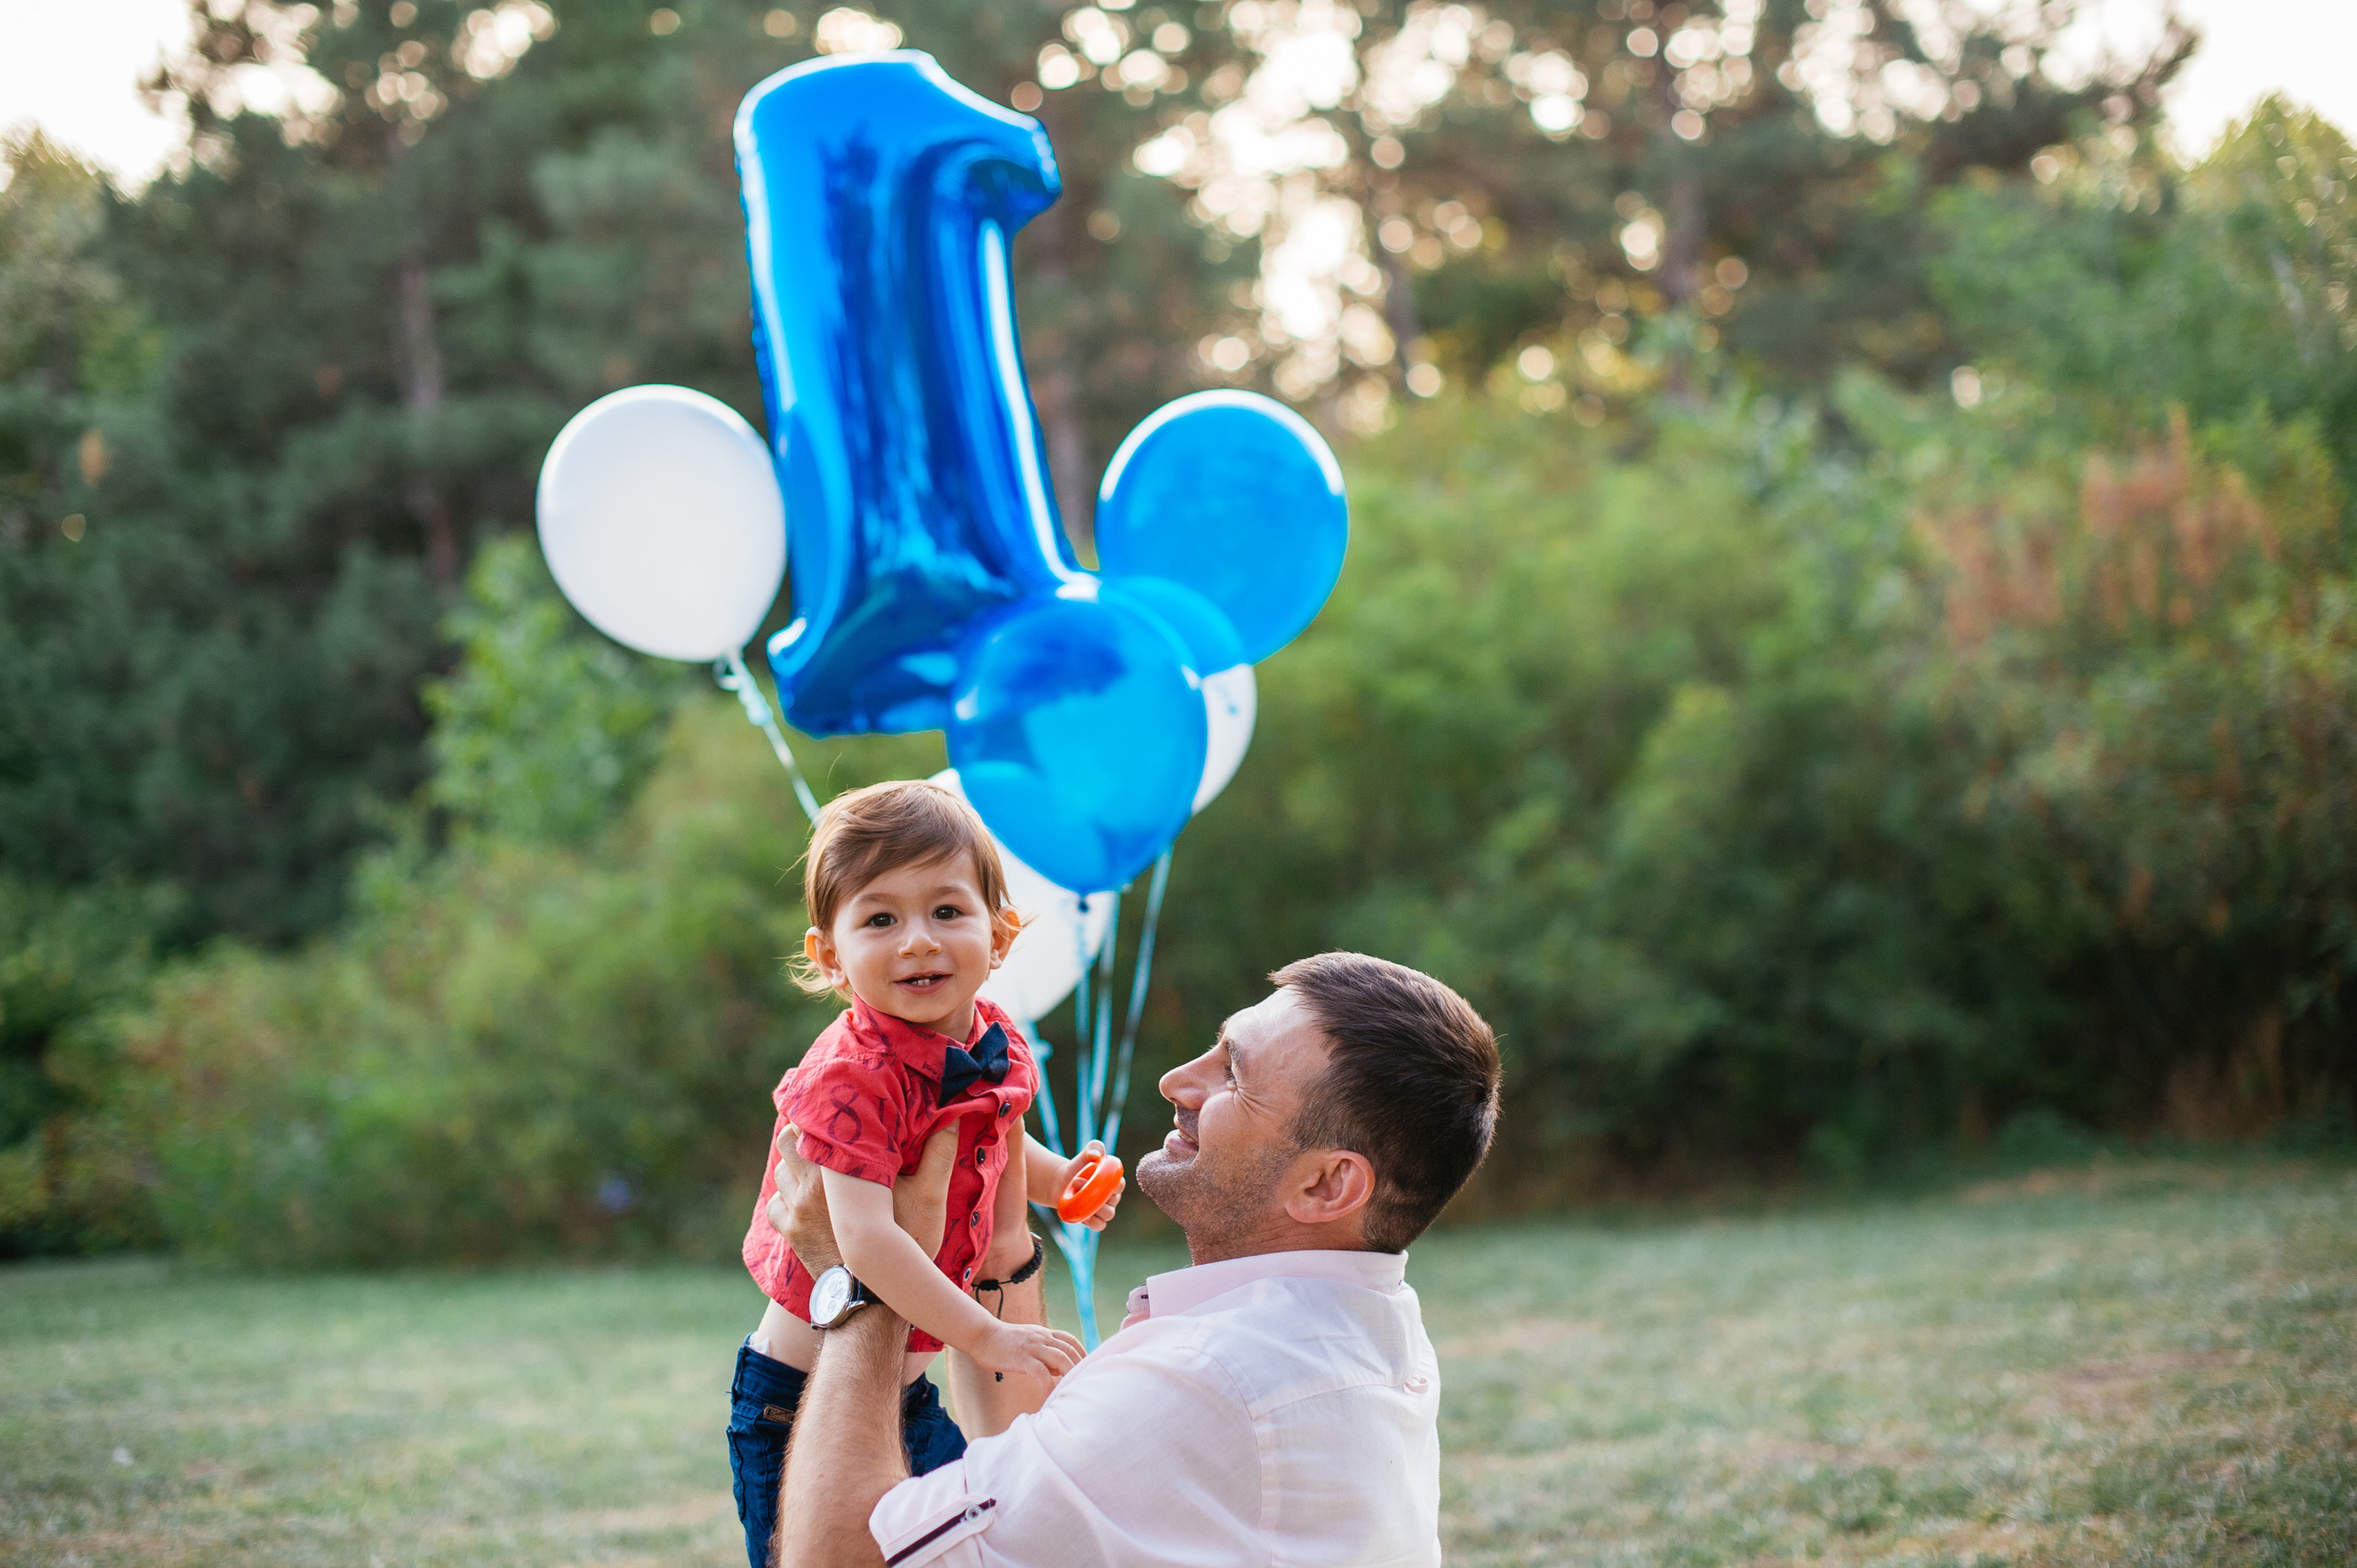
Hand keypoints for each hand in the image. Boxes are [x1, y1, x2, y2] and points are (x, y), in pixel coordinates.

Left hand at [766, 1119, 963, 1264]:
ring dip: (793, 1164)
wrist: (874, 1298)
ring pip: (780, 1171)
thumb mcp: (930, 1199)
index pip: (815, 1125)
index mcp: (843, 1171)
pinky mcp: (792, 1234)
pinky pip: (775, 1205)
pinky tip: (804, 1198)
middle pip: (786, 1140)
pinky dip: (786, 1198)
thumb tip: (953, 1119)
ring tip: (815, 1164)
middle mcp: (812, 1187)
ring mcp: (798, 1211)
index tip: (831, 1107)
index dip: (820, 1112)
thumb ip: (939, 1156)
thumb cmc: (906, 1245)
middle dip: (801, 1132)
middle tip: (821, 1132)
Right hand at [967, 1319, 1085, 1381]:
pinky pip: (1040, 1372)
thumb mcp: (1028, 1342)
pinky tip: (1050, 1396)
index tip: (1088, 1368)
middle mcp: (1042, 1338)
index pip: (1070, 1340)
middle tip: (1085, 1384)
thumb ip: (1044, 1352)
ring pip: (1060, 1358)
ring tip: (1073, 1390)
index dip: (1082, 1353)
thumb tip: (1059, 1368)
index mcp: (1044, 1334)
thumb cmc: (1003, 1342)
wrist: (982, 1335)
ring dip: (1070, 1374)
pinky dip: (1048, 1384)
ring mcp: (1032, 1347)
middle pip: (1069, 1350)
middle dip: (1080, 1367)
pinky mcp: (1022, 1358)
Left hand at [1055, 1141, 1124, 1230]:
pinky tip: (1083, 1215)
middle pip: (1114, 1202)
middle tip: (1076, 1181)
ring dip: (1095, 1209)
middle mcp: (1111, 1197)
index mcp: (1114, 1182)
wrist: (1061, 1181)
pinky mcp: (1093, 1220)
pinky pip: (1099, 1225)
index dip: (1113, 1184)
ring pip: (1108, 1214)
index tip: (1099, 1177)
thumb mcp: (1086, 1153)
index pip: (1120, 1185)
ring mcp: (1103, 1210)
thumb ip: (1094, 1147)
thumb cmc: (1078, 1166)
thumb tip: (1096, 1155)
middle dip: (1098, 1195)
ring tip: (1079, 1199)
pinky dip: (1093, 1222)